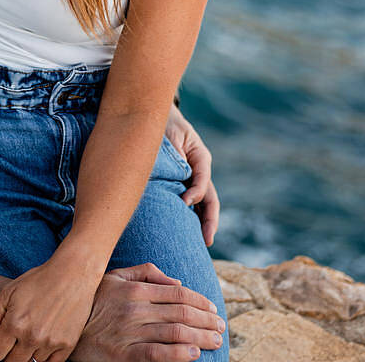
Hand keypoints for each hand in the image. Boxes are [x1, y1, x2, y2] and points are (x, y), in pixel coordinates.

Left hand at [0, 257, 100, 361]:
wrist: (71, 276)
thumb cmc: (38, 281)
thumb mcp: (8, 292)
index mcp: (14, 323)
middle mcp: (32, 337)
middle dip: (9, 352)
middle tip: (14, 338)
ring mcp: (51, 343)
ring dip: (28, 352)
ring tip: (32, 333)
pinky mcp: (67, 345)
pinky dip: (45, 357)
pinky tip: (44, 342)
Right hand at [70, 263, 224, 361]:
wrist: (66, 331)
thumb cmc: (93, 303)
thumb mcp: (113, 278)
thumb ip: (143, 273)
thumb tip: (175, 281)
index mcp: (135, 290)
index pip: (178, 293)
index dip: (201, 301)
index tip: (213, 309)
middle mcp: (135, 309)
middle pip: (182, 313)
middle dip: (207, 321)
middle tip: (221, 327)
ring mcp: (130, 333)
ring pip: (176, 333)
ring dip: (201, 338)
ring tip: (215, 341)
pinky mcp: (125, 355)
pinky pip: (158, 354)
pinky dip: (180, 354)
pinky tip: (194, 354)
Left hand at [164, 106, 218, 245]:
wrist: (155, 118)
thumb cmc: (163, 126)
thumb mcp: (172, 137)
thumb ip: (175, 156)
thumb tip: (178, 184)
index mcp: (200, 158)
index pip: (203, 179)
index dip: (195, 192)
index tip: (184, 202)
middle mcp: (200, 171)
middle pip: (209, 199)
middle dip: (209, 221)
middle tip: (207, 241)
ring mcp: (193, 179)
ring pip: (202, 205)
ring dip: (202, 224)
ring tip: (200, 245)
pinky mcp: (182, 184)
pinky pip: (189, 203)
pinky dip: (190, 218)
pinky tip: (186, 233)